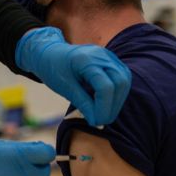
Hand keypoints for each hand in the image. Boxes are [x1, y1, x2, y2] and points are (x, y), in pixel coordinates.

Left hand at [16, 27, 131, 125]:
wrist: (51, 53)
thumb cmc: (54, 69)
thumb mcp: (65, 88)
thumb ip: (83, 103)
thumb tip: (97, 122)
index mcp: (86, 60)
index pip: (105, 87)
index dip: (104, 108)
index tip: (96, 122)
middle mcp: (102, 55)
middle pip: (120, 82)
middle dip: (113, 106)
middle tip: (102, 121)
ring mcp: (109, 56)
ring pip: (124, 81)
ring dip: (117, 101)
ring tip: (104, 114)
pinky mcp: (112, 61)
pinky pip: (122, 78)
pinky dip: (117, 93)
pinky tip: (106, 104)